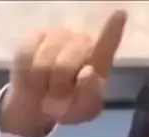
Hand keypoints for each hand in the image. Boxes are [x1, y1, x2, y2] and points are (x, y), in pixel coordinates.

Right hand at [0, 9, 126, 136]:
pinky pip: (27, 58)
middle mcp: (82, 41)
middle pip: (66, 63)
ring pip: (45, 62)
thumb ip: (90, 97)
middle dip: (59, 86)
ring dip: (44, 84)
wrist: (41, 104)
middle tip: (58, 97)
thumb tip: (88, 72)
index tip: (121, 14)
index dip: (112, 29)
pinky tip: (35, 81)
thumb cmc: (69, 106)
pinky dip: (29, 77)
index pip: (107, 43)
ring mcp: (58, 35)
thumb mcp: (84, 111)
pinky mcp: (35, 36)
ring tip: (48, 89)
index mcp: (100, 60)